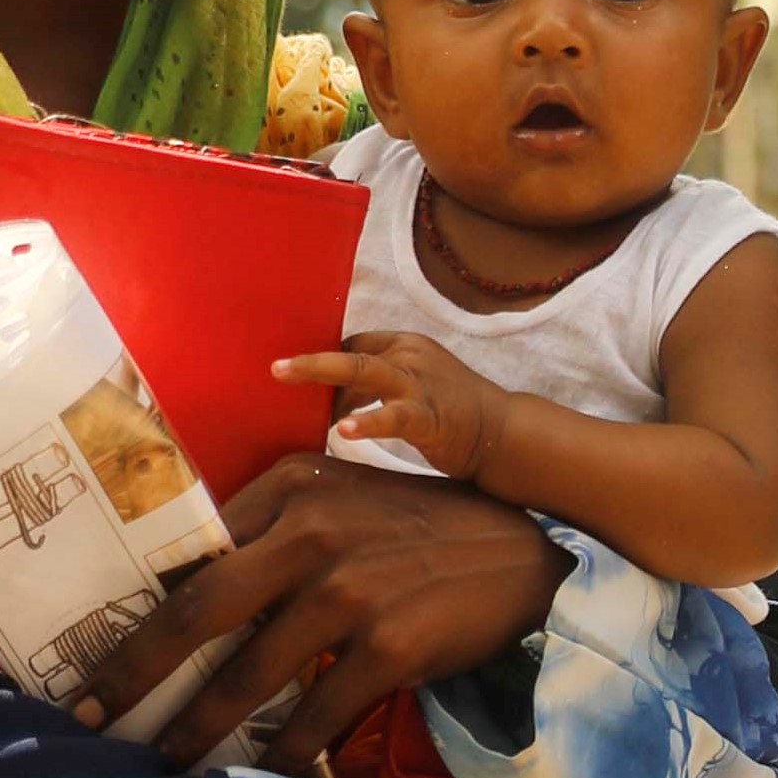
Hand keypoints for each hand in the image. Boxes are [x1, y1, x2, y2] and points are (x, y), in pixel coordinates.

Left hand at [76, 453, 563, 775]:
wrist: (529, 555)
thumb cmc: (422, 533)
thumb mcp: (345, 501)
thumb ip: (274, 528)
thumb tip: (188, 587)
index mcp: (290, 487)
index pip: (192, 551)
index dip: (136, 605)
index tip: (91, 647)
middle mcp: (313, 533)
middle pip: (198, 611)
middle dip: (133, 672)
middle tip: (87, 716)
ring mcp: (352, 591)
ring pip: (248, 677)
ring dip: (196, 730)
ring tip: (162, 765)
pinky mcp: (392, 647)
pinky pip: (315, 717)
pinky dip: (282, 757)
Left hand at [277, 333, 494, 484]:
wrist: (504, 433)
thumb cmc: (455, 412)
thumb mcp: (416, 385)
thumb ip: (380, 384)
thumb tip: (333, 402)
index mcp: (406, 344)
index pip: (354, 344)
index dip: (326, 364)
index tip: (306, 388)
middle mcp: (411, 355)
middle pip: (351, 350)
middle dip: (310, 360)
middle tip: (274, 368)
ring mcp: (420, 383)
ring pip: (363, 371)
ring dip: (323, 372)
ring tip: (286, 377)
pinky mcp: (431, 415)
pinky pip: (394, 416)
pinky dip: (368, 421)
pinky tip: (346, 431)